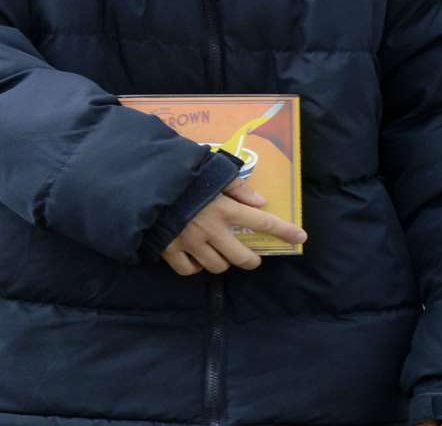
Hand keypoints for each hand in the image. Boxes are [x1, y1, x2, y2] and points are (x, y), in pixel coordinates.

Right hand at [159, 179, 307, 275]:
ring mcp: (191, 243)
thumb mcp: (210, 170)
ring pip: (218, 267)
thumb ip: (236, 186)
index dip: (285, 231)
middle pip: (243, 258)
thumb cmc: (179, 174)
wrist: (140, 184)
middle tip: (249, 255)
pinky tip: (195, 258)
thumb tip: (260, 202)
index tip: (300, 237)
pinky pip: (189, 270)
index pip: (263, 222)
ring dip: (222, 261)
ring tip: (217, 252)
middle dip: (250, 259)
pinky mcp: (170, 251)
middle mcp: (212, 230)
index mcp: (224, 208)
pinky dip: (194, 266)